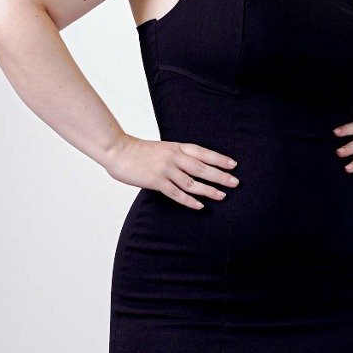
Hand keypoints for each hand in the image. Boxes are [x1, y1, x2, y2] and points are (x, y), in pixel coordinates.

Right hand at [104, 134, 238, 209]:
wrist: (118, 150)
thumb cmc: (138, 150)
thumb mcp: (162, 148)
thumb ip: (176, 155)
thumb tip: (190, 165)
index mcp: (176, 147)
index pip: (203, 152)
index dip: (219, 158)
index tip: (233, 164)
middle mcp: (174, 157)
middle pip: (202, 167)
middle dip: (220, 175)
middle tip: (235, 182)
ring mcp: (165, 169)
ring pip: (192, 182)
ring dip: (208, 190)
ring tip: (222, 196)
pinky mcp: (156, 181)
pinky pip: (177, 193)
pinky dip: (189, 200)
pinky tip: (199, 206)